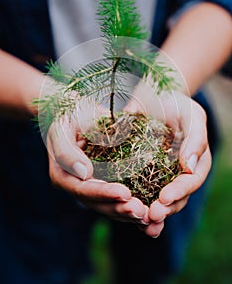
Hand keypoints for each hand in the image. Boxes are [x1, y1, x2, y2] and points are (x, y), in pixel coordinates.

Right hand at [46, 99, 148, 223]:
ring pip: (109, 206)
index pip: (83, 190)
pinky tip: (149, 210)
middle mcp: (77, 186)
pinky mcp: (105, 182)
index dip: (104, 193)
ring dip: (128, 212)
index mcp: (62, 175)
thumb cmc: (69, 116)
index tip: (125, 193)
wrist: (80, 111)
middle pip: (98, 204)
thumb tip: (85, 174)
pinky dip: (132, 204)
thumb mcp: (63, 128)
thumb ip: (67, 152)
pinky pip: (118, 198)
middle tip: (141, 211)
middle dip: (120, 208)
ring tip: (149, 215)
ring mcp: (91, 186)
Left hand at [125, 84, 210, 236]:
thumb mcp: (191, 115)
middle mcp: (177, 173)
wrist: (152, 95)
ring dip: (149, 215)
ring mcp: (158, 174)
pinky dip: (132, 202)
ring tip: (140, 224)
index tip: (163, 199)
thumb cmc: (175, 102)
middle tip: (150, 216)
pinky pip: (137, 190)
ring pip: (156, 200)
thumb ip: (195, 139)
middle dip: (163, 210)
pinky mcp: (139, 171)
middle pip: (174, 198)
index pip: (189, 182)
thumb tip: (190, 167)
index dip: (178, 192)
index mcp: (195, 162)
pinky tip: (123, 212)